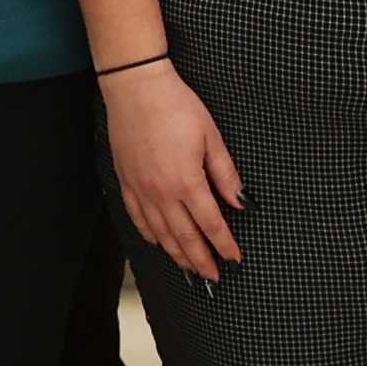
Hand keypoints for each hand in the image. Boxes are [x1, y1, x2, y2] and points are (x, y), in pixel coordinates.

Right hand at [101, 58, 243, 280]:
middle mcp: (160, 192)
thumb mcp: (211, 137)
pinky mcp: (125, 180)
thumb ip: (226, 175)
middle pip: (184, 237)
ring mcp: (140, 189)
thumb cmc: (175, 105)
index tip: (234, 260)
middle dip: (201, 261)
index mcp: (186, 182)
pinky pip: (137, 218)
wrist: (136, 86)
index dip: (224, 246)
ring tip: (190, 268)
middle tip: (213, 278)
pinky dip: (150, 235)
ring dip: (177, 254)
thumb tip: (241, 202)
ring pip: (160, 234)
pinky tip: (158, 243)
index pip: (211, 225)